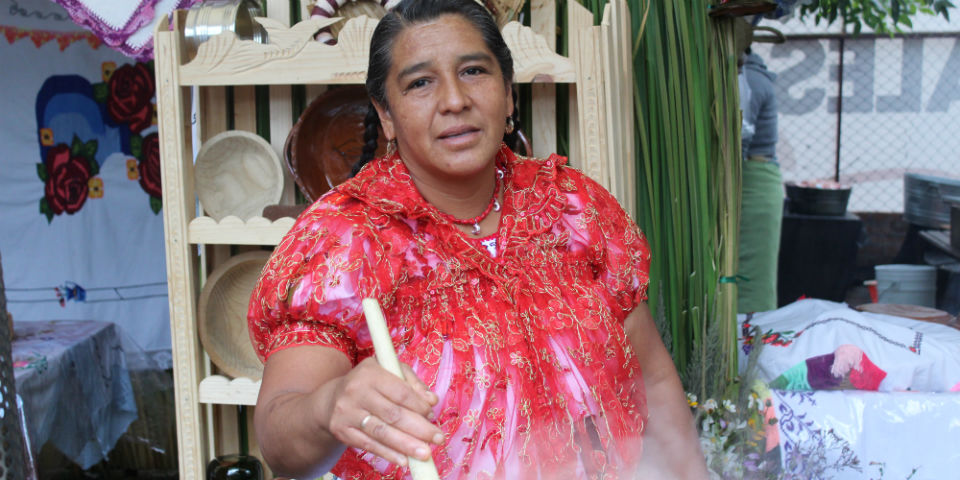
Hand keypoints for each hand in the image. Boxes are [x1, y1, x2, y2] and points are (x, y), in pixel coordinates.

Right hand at [323, 357, 442, 466]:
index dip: (419, 406)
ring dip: (405, 445)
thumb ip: (412, 383)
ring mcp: (347, 412)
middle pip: (392, 414)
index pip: (400, 392)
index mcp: (370, 372)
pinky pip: (368, 445)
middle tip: (438, 439)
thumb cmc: (370, 383)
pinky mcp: (342, 430)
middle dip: (418, 428)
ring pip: (381, 432)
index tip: (432, 415)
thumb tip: (431, 400)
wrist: (332, 399)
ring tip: (425, 454)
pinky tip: (404, 460)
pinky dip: (388, 453)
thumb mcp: (389, 372)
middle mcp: (356, 391)